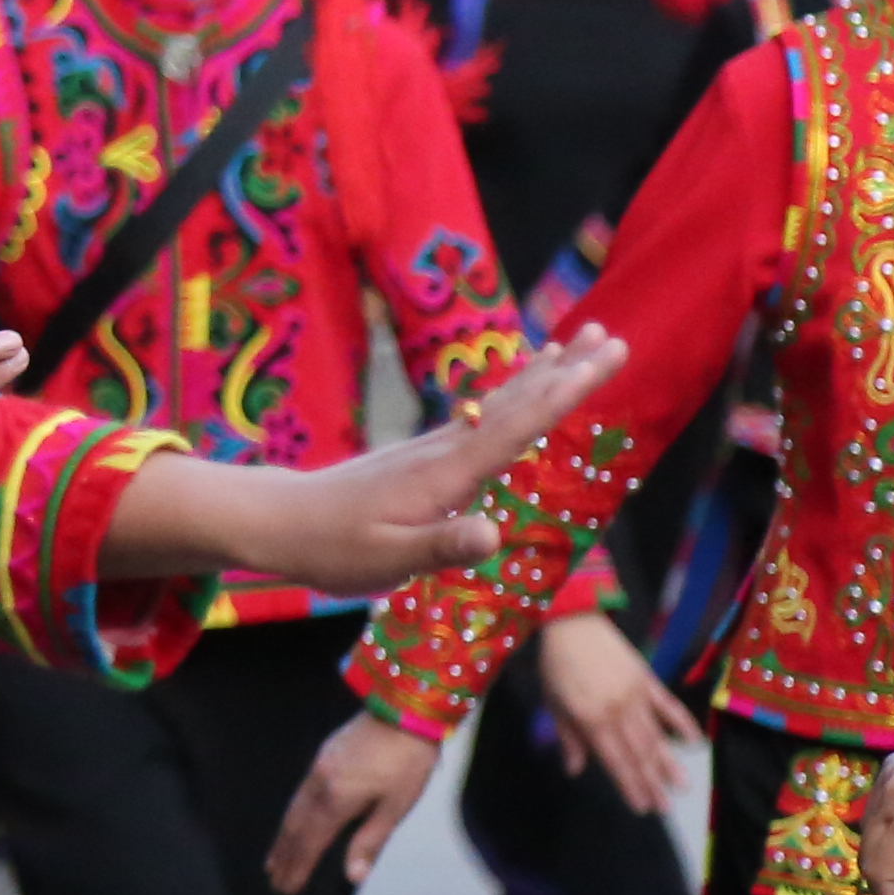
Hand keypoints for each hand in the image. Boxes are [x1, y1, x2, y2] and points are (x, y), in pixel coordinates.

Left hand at [109, 328, 630, 595]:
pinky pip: (483, 417)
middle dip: (567, 370)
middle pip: (516, 402)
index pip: (516, 426)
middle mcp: (445, 449)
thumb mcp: (388, 558)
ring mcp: (435, 448)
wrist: (282, 523)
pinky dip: (513, 397)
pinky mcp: (426, 456)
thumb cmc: (334, 547)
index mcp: (445, 472)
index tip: (599, 360)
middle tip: (611, 336)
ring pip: (501, 403)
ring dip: (544, 375)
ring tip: (577, 343)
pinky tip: (522, 391)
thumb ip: (442, 545)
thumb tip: (494, 533)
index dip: (563, 393)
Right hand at [265, 715, 440, 893]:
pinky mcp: (322, 756)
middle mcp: (319, 785)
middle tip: (273, 881)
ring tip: (273, 858)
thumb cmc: (407, 762)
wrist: (402, 709)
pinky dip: (291, 814)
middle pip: (295, 828)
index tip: (287, 889)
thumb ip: (371, 841)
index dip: (299, 868)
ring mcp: (317, 769)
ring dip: (283, 837)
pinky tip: (292, 820)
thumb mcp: (396, 806)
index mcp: (337, 801)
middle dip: (284, 856)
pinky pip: (299, 793)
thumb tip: (353, 877)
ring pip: (293, 809)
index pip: (311, 843)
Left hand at [531, 609, 704, 816]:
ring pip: (655, 736)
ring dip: (668, 762)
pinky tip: (695, 742)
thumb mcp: (554, 703)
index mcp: (591, 719)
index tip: (642, 808)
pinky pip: (668, 706)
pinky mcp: (647, 680)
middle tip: (666, 809)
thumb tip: (575, 770)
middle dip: (652, 783)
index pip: (614, 760)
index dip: (629, 786)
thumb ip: (569, 738)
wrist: (574, 622)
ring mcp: (636, 695)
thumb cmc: (557, 665)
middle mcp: (617, 711)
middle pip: (638, 753)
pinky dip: (682, 724)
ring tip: (682, 786)